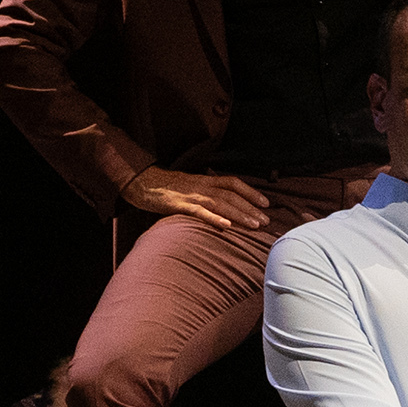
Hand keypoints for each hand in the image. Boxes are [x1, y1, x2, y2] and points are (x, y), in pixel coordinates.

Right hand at [120, 165, 270, 232]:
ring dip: (240, 214)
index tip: (266, 203)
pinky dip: (214, 219)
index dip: (250, 192)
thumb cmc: (165, 186)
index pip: (233, 183)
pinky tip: (226, 227)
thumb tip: (220, 201)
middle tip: (266, 220)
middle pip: (231, 195)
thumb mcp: (188, 184)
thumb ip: (204, 190)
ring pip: (221, 204)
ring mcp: (191, 195)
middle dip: (250, 208)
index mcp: (204, 180)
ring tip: (254, 225)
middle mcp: (201, 185)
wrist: (141, 183)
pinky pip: (199, 212)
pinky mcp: (179, 205)